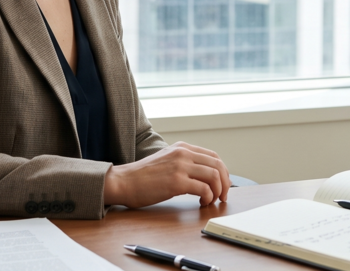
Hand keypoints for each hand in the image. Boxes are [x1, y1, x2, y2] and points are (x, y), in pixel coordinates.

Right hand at [103, 141, 231, 207]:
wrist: (123, 181)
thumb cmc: (142, 176)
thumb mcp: (166, 160)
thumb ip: (183, 162)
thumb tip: (204, 176)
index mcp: (182, 147)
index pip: (213, 156)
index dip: (223, 172)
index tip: (223, 184)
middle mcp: (183, 153)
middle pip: (218, 165)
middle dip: (226, 182)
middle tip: (223, 196)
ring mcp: (180, 166)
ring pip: (214, 176)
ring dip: (218, 191)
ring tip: (211, 200)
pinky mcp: (176, 182)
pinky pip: (204, 189)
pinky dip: (208, 198)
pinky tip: (202, 202)